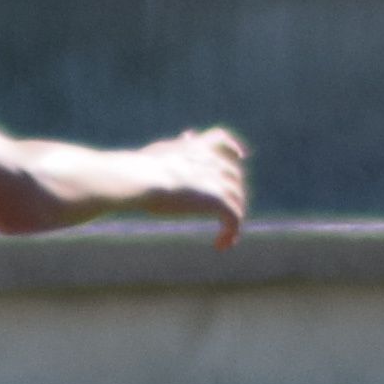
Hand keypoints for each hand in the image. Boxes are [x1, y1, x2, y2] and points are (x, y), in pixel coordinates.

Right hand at [148, 125, 251, 245]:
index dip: (233, 150)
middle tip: (224, 213)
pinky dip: (230, 233)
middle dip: (232, 193)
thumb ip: (177, 147)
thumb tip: (185, 138)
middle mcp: (213, 161)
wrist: (144, 179)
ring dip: (232, 219)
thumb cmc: (142, 168)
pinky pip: (234, 219)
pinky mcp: (220, 200)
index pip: (222, 141)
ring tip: (225, 237)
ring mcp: (219, 180)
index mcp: (198, 147)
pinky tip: (220, 245)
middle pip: (234, 177)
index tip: (240, 155)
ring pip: (237, 201)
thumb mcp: (162, 152)